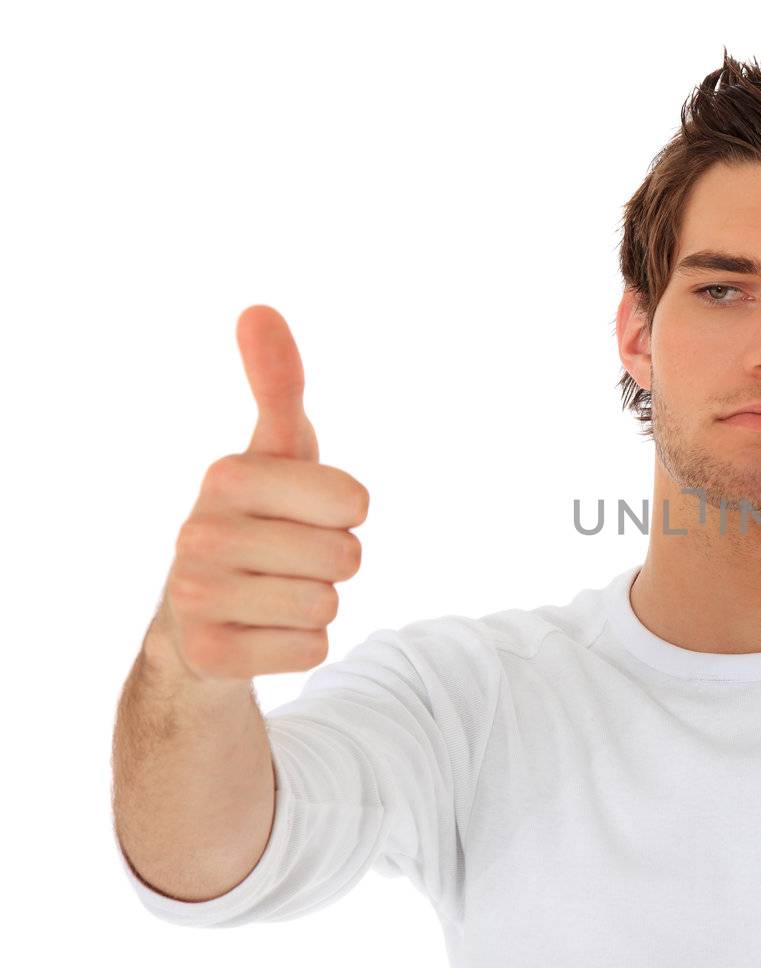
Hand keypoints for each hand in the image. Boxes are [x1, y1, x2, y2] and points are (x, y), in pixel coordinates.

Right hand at [146, 305, 369, 686]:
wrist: (197, 617)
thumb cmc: (258, 517)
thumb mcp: (278, 450)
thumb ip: (278, 383)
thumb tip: (259, 309)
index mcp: (226, 476)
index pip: (354, 502)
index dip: (346, 513)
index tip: (305, 513)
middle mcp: (198, 533)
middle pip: (346, 558)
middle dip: (334, 562)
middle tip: (289, 558)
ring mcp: (195, 597)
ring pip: (328, 606)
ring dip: (318, 604)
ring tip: (273, 592)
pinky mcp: (208, 655)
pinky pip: (311, 649)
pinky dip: (301, 645)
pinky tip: (262, 631)